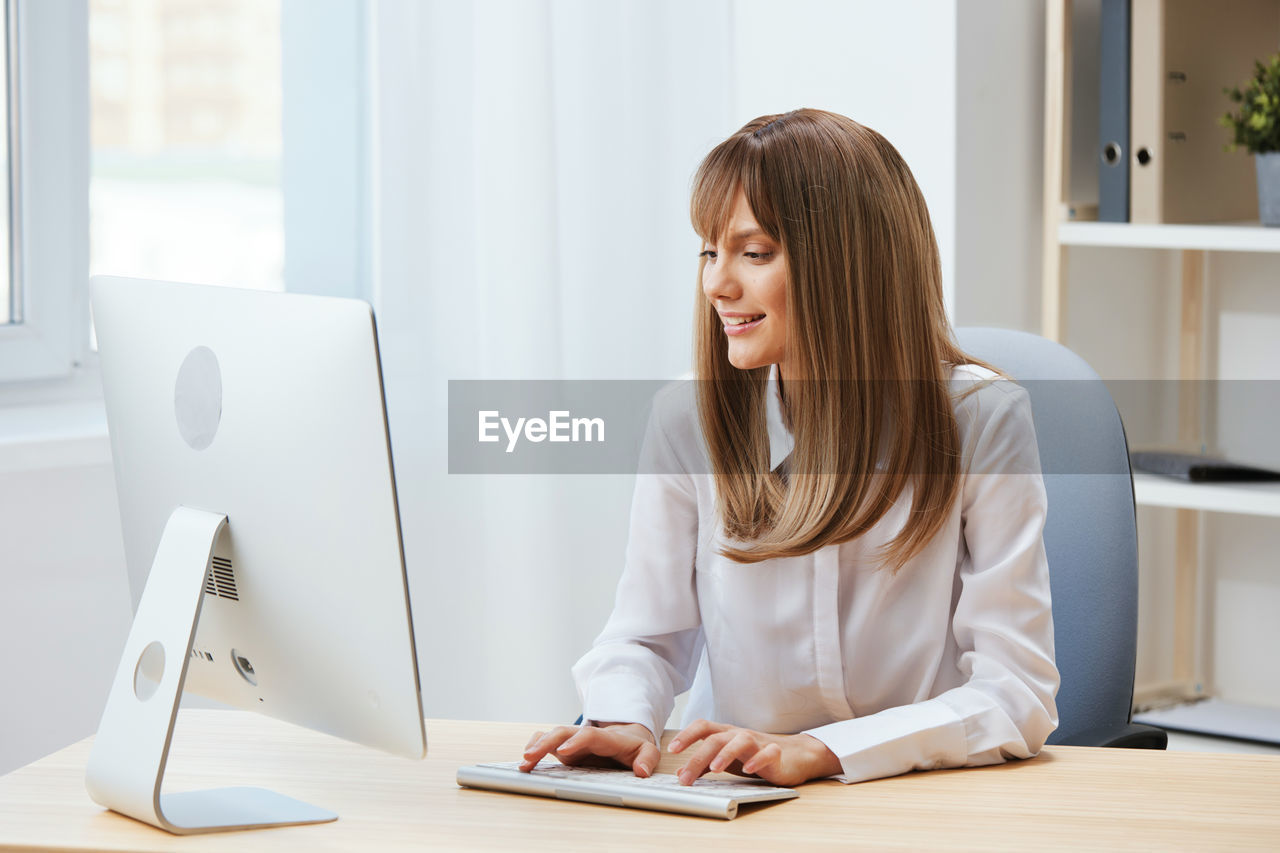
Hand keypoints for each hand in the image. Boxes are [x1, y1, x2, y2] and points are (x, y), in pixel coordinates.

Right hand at [519, 722, 660, 776]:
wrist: (628, 736)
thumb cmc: (636, 746)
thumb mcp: (648, 752)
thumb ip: (647, 760)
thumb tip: (641, 772)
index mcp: (606, 738)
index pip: (589, 736)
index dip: (576, 742)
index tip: (563, 752)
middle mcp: (586, 736)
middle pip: (564, 732)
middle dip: (546, 743)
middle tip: (530, 756)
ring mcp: (574, 741)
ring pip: (553, 736)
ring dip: (537, 746)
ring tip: (523, 762)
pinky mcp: (566, 748)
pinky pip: (547, 742)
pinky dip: (535, 747)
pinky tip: (524, 762)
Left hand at [667, 719, 841, 786]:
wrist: (794, 755)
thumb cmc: (755, 755)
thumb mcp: (727, 760)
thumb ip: (704, 765)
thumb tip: (681, 773)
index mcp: (726, 734)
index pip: (703, 727)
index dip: (686, 735)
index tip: (671, 750)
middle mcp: (740, 735)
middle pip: (717, 738)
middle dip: (698, 756)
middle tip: (685, 778)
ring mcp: (759, 743)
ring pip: (740, 741)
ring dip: (725, 754)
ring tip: (714, 769)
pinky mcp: (776, 755)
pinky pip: (767, 754)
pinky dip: (757, 760)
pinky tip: (748, 770)